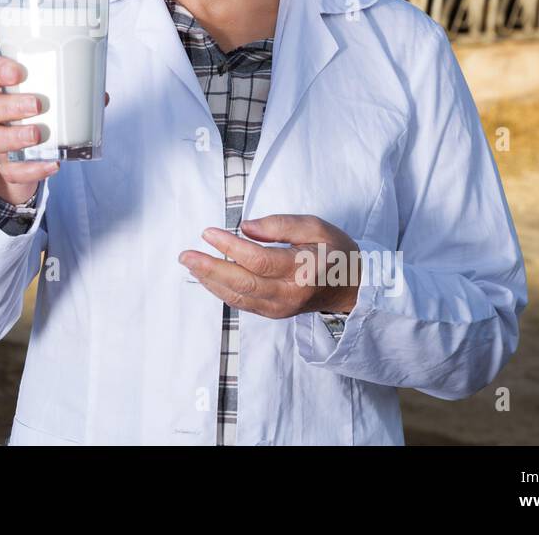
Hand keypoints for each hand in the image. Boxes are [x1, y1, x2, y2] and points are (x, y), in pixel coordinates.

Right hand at [0, 53, 109, 204]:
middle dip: (9, 105)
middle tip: (37, 105)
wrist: (28, 157)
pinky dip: (32, 169)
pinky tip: (52, 165)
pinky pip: (12, 170)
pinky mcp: (5, 166)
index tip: (18, 73)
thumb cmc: (41, 115)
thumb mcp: (52, 99)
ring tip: (38, 134)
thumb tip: (102, 95)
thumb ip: (73, 94)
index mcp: (0, 87)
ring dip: (14, 136)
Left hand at [178, 214, 359, 317]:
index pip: (258, 260)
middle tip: (186, 255)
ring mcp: (281, 308)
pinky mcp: (274, 313)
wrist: (352, 286)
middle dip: (209, 269)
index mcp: (303, 270)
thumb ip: (280, 224)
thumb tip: (245, 228)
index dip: (230, 246)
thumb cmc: (335, 252)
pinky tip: (208, 277)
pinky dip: (221, 290)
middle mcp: (290, 294)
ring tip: (190, 263)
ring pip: (239, 297)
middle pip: (242, 283)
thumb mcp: (316, 226)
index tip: (208, 232)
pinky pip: (242, 303)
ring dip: (210, 281)